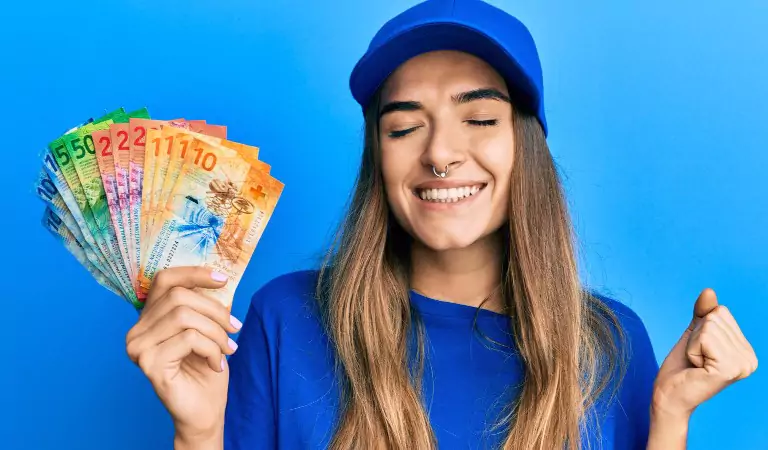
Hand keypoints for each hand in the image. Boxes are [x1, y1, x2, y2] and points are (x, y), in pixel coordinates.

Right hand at [125, 267, 241, 443]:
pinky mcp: (149, 363)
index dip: (194, 273)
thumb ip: (204, 304)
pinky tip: (216, 364)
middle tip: (235, 329)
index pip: (165, 279)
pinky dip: (211, 349)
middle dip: (215, 311)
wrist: (204, 410)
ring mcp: (139, 347)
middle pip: (179, 296)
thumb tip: (219, 277)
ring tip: (228, 349)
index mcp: (149, 317)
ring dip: (216, 332)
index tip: (223, 280)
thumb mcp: (208, 328)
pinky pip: (189, 339)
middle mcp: (136, 330)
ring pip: (185, 316)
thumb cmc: (205, 368)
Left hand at [653, 288, 757, 418]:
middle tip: (696, 359)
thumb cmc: (681, 366)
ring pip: (708, 326)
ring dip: (693, 344)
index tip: (700, 352)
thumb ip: (704, 313)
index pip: (721, 312)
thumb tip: (709, 291)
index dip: (701, 328)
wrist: (669, 394)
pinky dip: (691, 349)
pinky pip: (703, 338)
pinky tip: (696, 367)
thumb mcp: (694, 334)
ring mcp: (741, 365)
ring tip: (696, 364)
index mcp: (747, 351)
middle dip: (696, 337)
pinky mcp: (727, 369)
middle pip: (715, 318)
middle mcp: (750, 359)